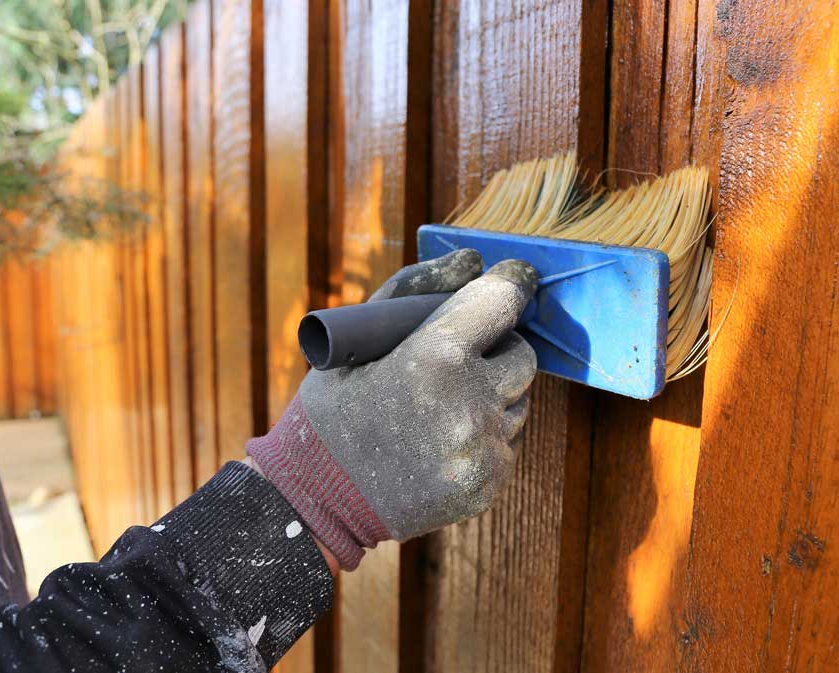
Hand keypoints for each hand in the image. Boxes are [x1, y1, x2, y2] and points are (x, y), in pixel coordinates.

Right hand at [247, 250, 537, 569]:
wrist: (315, 500)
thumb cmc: (333, 409)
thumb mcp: (357, 340)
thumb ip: (416, 290)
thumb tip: (473, 262)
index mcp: (435, 358)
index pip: (502, 302)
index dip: (508, 286)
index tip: (511, 280)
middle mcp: (468, 405)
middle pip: (523, 354)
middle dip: (498, 347)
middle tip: (459, 356)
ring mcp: (482, 451)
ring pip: (518, 401)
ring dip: (492, 394)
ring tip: (438, 407)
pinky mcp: (487, 485)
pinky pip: (507, 442)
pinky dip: (484, 435)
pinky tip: (439, 441)